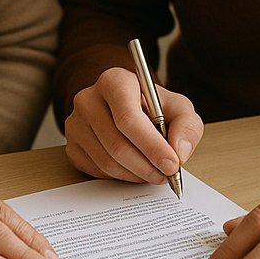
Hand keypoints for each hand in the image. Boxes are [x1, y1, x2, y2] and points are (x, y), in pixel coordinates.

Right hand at [64, 66, 202, 183]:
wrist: (130, 109)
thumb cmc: (154, 107)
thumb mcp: (178, 107)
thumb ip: (187, 125)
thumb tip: (179, 151)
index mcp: (113, 81)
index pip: (128, 118)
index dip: (151, 145)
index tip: (171, 163)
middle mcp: (88, 99)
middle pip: (116, 143)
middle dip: (146, 165)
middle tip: (167, 174)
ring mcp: (76, 124)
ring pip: (107, 161)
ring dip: (136, 174)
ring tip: (154, 172)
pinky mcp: (72, 146)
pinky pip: (97, 171)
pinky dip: (121, 176)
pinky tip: (135, 168)